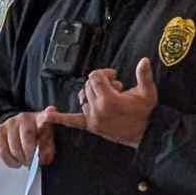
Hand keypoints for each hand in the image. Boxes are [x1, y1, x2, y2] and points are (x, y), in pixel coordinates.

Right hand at [0, 111, 54, 168]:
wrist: (19, 131)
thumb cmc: (36, 137)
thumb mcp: (47, 142)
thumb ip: (48, 149)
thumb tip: (41, 157)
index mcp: (40, 118)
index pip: (46, 115)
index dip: (51, 116)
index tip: (53, 116)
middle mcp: (24, 117)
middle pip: (27, 136)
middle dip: (29, 154)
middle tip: (31, 162)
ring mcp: (10, 122)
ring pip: (13, 146)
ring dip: (19, 159)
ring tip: (24, 162)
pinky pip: (2, 150)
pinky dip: (9, 161)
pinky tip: (15, 162)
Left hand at [41, 58, 158, 148]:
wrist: (145, 134)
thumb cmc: (145, 112)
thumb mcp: (148, 92)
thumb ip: (144, 75)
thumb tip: (144, 60)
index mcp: (109, 99)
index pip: (95, 77)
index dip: (104, 73)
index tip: (114, 76)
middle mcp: (97, 109)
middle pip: (88, 85)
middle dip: (100, 82)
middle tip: (115, 87)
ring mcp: (92, 118)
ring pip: (82, 97)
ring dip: (91, 93)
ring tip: (106, 95)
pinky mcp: (91, 126)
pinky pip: (72, 121)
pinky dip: (59, 118)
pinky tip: (48, 115)